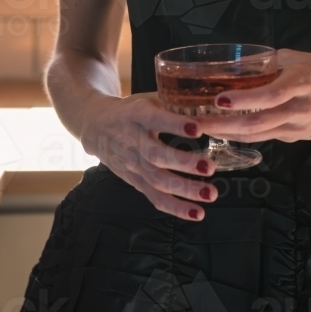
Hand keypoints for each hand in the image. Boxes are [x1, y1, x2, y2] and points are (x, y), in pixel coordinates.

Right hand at [80, 92, 217, 219]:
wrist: (97, 126)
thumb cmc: (132, 110)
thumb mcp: (148, 99)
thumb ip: (176, 102)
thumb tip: (213, 107)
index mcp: (137, 115)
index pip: (155, 119)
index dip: (175, 124)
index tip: (198, 128)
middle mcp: (132, 141)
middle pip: (156, 155)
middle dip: (184, 163)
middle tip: (210, 167)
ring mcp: (132, 164)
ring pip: (157, 180)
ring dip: (185, 189)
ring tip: (211, 193)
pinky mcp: (135, 181)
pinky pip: (154, 197)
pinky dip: (176, 207)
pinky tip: (197, 213)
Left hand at [194, 48, 310, 143]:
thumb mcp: (302, 58)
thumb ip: (272, 62)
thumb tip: (242, 65)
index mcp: (301, 84)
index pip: (268, 96)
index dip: (242, 100)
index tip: (218, 100)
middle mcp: (299, 109)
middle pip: (257, 122)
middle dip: (223, 125)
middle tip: (197, 124)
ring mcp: (298, 127)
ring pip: (258, 134)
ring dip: (229, 133)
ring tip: (204, 129)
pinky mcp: (297, 137)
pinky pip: (267, 136)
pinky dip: (245, 134)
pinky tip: (228, 130)